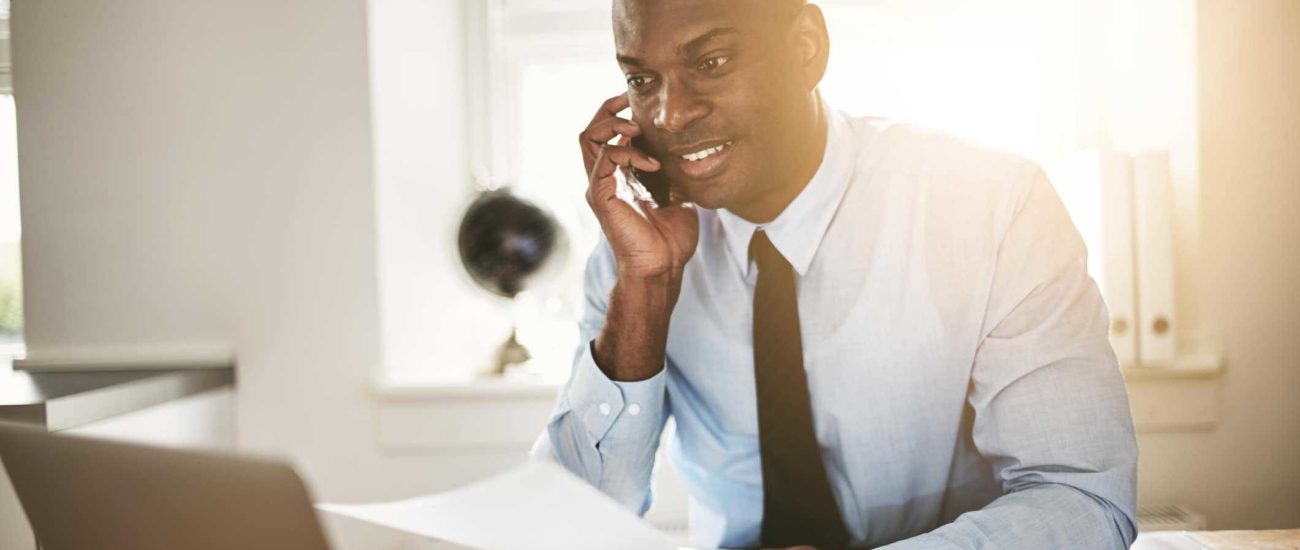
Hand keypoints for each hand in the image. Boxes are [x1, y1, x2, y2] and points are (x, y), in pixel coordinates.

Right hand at [580, 93, 698, 281]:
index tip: (638, 102)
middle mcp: (604, 178)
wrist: (663, 267)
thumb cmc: (670, 239)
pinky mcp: (601, 196)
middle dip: (609, 109)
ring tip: (636, 128)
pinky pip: (603, 160)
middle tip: (630, 101)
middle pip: (590, 130)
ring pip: (588, 139)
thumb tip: (685, 153)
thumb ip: (672, 172)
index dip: (618, 113)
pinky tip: (650, 163)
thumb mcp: (677, 194)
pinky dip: (626, 152)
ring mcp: (600, 186)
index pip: (606, 134)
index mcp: (619, 176)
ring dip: (612, 125)